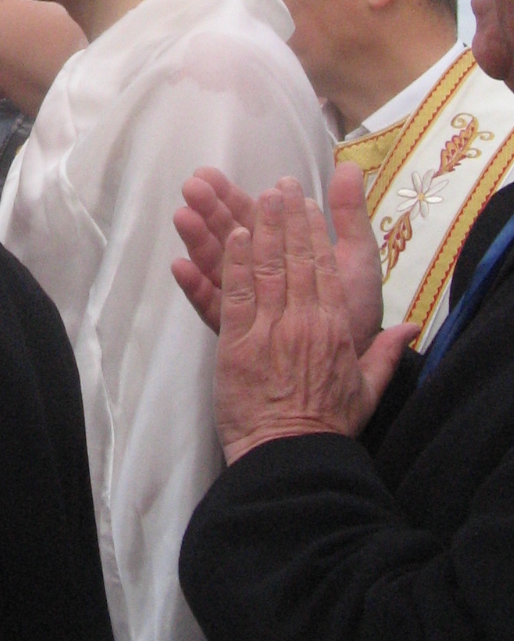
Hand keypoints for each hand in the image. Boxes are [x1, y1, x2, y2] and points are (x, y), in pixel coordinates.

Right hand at [172, 162, 383, 355]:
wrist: (349, 390)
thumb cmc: (357, 323)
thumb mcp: (359, 262)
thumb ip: (351, 217)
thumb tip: (348, 166)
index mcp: (285, 257)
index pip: (257, 220)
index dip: (235, 196)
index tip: (212, 173)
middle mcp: (262, 277)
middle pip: (232, 236)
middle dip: (214, 208)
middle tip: (193, 181)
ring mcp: (246, 307)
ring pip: (218, 266)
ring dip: (200, 239)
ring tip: (183, 212)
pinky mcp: (235, 336)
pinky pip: (212, 308)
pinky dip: (196, 288)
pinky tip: (180, 266)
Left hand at [214, 178, 416, 464]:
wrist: (291, 455)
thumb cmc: (327, 425)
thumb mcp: (366, 391)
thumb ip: (384, 354)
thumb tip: (409, 329)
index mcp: (334, 328)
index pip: (325, 269)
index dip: (315, 233)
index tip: (308, 204)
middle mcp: (304, 321)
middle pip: (296, 259)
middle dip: (288, 218)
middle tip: (281, 186)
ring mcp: (269, 329)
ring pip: (265, 268)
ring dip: (261, 229)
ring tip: (256, 197)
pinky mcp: (236, 342)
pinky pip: (234, 293)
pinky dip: (231, 262)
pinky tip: (231, 236)